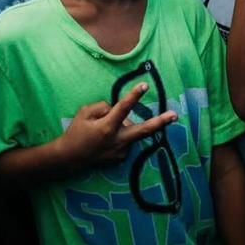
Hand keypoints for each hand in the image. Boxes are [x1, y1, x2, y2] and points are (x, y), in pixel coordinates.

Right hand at [58, 84, 176, 170]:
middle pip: (143, 130)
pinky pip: (124, 141)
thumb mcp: (84, 113)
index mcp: (107, 127)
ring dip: (123, 126)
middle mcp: (118, 141)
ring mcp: (120, 152)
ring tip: (103, 131)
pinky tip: (105, 140)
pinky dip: (119, 135)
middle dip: (160, 122)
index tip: (145, 85)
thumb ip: (103, 107)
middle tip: (175, 115)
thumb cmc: (76, 132)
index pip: (124, 107)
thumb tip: (116, 109)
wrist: (70, 158)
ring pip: (130, 132)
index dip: (134, 95)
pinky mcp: (120, 158)